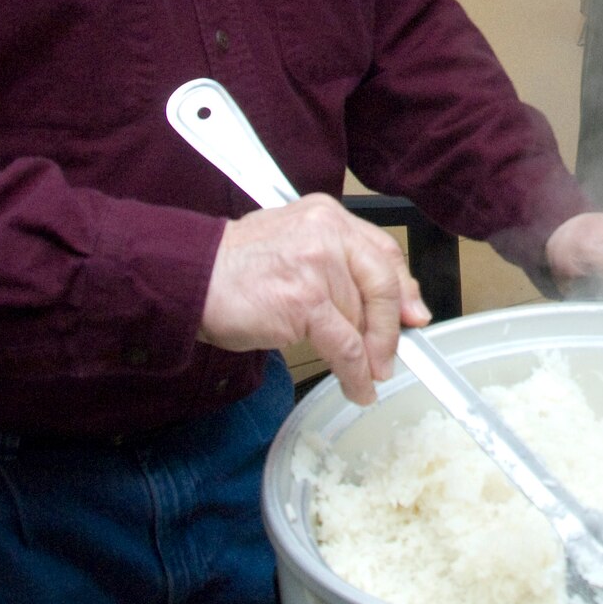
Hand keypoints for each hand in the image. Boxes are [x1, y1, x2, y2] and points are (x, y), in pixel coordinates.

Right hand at [199, 195, 428, 405]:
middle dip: (391, 328)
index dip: (403, 288)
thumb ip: (336, 265)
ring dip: (368, 357)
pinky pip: (345, 346)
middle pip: (382, 284)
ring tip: (366, 377)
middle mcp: (326, 233)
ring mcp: (317, 266)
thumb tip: (380, 303)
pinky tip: (358, 387)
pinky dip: (356, 373)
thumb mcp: (293, 247)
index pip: (382, 250)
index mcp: (326, 215)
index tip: (413, 315)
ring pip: (362, 320)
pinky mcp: (305, 301)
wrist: (189, 278)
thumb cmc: (234, 268)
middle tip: (392, 357)